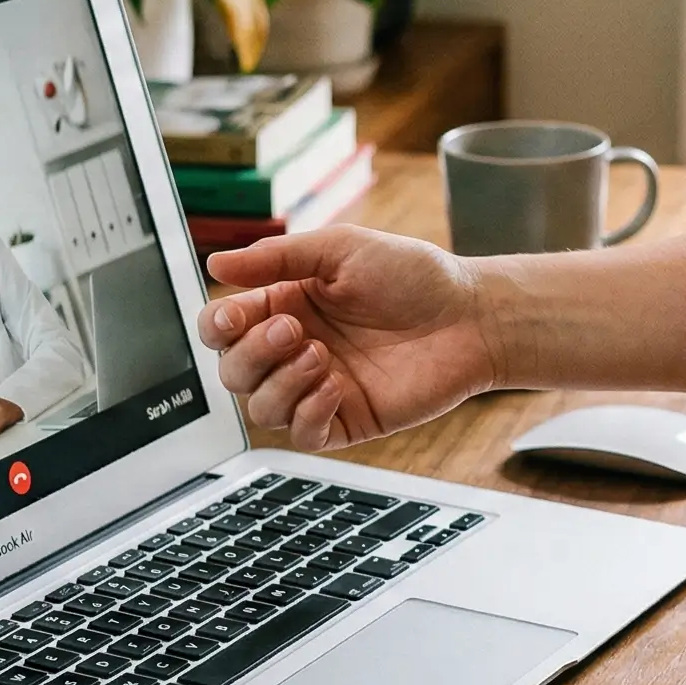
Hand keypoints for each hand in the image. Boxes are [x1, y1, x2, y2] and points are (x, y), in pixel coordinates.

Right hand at [198, 227, 500, 449]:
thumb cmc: (413, 276)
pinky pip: (301, 435)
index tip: (238, 316)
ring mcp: (318, 388)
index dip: (218, 326)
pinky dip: (307, 413)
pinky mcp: (346, 420)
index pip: (222, 327)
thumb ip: (276, 257)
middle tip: (296, 329)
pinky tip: (335, 386)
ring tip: (322, 355)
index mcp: (285, 305)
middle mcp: (295, 350)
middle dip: (253, 353)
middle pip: (232, 372)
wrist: (470, 316)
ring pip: (260, 409)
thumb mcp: (341, 249)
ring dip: (281, 383)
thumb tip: (215, 263)